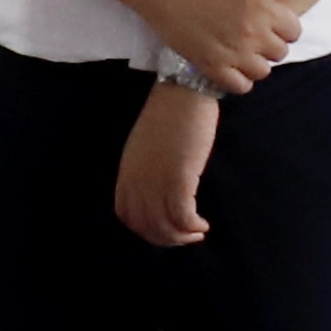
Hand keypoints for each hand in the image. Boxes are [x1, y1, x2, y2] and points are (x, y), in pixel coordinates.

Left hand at [113, 80, 219, 245]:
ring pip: (163, 226)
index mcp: (127, 172)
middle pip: (145, 226)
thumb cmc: (170, 114)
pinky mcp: (179, 178)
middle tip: (185, 236)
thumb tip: (158, 190)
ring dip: (181, 237)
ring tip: (197, 232)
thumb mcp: (146, 145)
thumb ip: (146, 169)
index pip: (127, 214)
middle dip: (167, 239)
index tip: (165, 228)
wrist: (183, 92)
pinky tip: (203, 224)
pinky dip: (192, 226)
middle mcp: (137, 181)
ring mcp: (156, 181)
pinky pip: (182, 216)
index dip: (146, 229)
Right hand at [141, 0, 310, 88]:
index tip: (270, 20)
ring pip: (262, 72)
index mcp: (263, 8)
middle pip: (280, 53)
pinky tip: (231, 63)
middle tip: (253, 32)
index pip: (294, 32)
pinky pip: (240, 86)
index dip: (284, 26)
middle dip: (271, 43)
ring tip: (242, 48)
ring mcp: (232, 53)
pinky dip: (240, 79)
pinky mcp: (211, 66)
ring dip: (256, 61)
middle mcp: (252, 34)